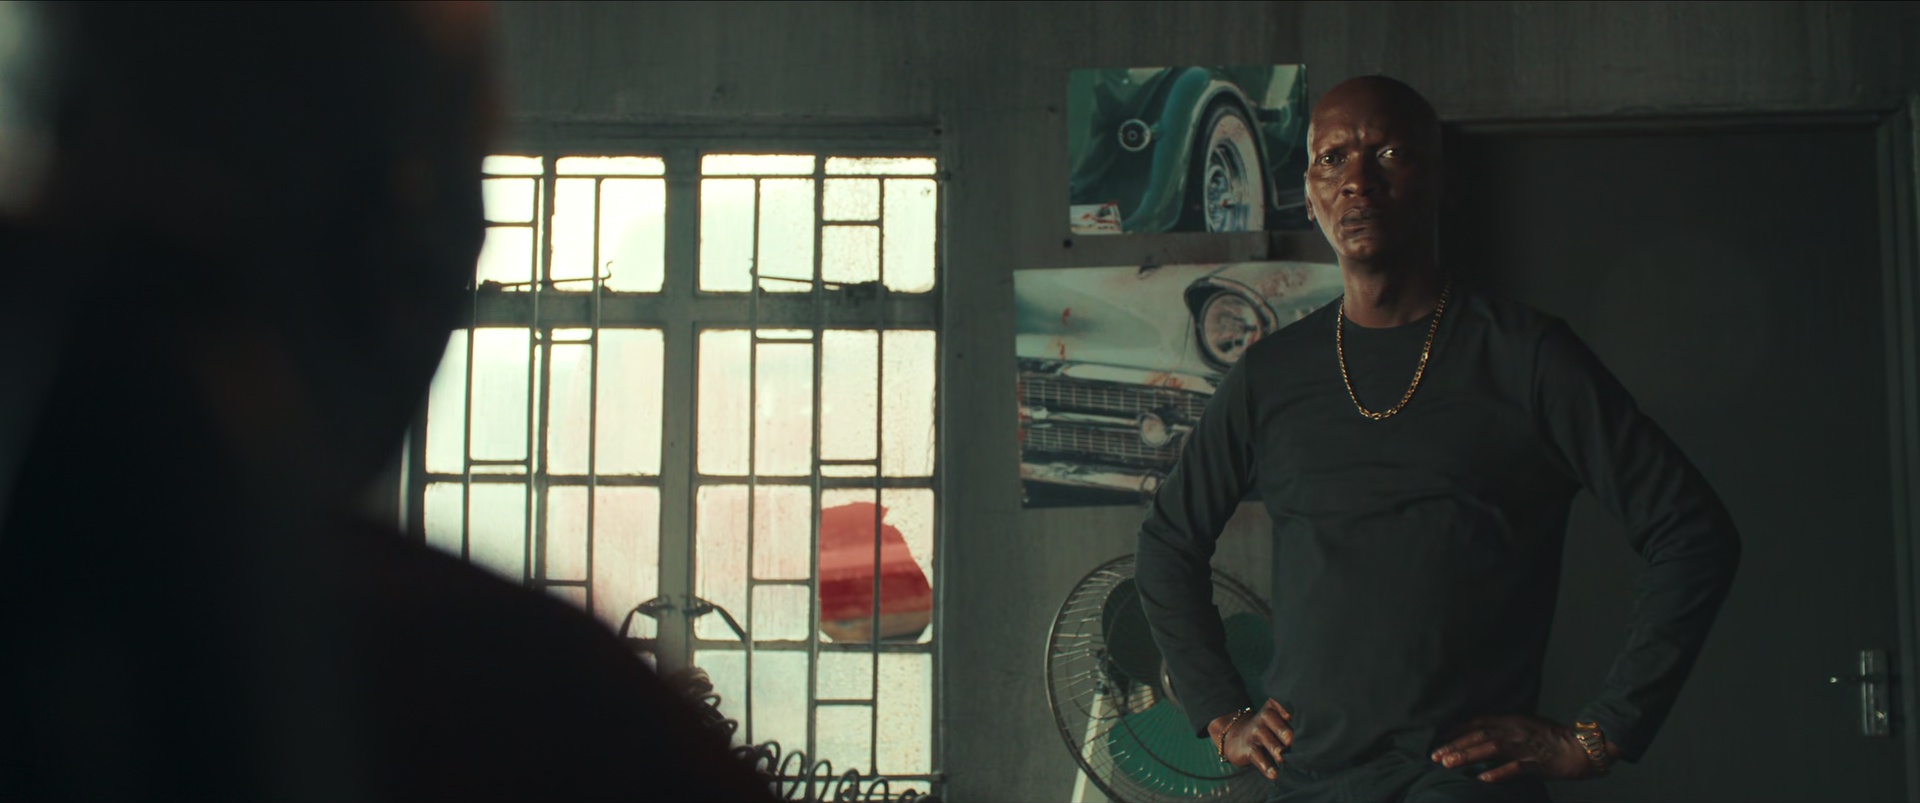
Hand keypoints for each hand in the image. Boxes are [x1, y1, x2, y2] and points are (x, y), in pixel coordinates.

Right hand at [1208, 699, 1292, 779]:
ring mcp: (1253, 734)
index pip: (1278, 705)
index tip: (1292, 715)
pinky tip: (1274, 774)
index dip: (1285, 708)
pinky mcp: (1247, 750)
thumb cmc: (1263, 729)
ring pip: (1262, 737)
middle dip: (1281, 728)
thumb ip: (1287, 723)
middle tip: (1290, 739)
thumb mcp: (1273, 720)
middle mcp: (1262, 721)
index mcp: (1270, 711)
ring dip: (1273, 747)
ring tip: (1282, 757)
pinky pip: (1256, 757)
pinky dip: (1265, 766)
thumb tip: (1305, 734)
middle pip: (1270, 719)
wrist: (1232, 736)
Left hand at [1429, 714, 1609, 781]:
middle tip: (1434, 755)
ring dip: (1468, 756)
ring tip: (1448, 764)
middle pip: (1479, 735)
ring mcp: (1526, 748)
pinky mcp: (1537, 764)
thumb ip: (1506, 728)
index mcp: (1512, 721)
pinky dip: (1498, 773)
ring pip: (1491, 749)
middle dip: (1455, 745)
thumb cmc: (1554, 737)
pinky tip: (1482, 779)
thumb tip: (1482, 733)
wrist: (1583, 747)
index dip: (1457, 730)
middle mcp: (1515, 731)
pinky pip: (1515, 768)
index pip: (1478, 722)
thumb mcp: (1526, 725)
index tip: (1439, 739)